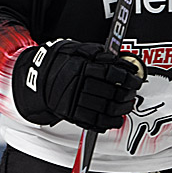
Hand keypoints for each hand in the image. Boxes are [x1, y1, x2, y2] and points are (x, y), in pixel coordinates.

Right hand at [12, 39, 144, 131]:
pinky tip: (116, 119)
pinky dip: (109, 123)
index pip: (111, 73)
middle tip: (133, 92)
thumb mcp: (75, 49)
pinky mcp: (71, 114)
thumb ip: (96, 52)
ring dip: (122, 109)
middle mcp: (78, 84)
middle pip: (111, 92)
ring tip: (128, 105)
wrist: (36, 78)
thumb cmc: (58, 62)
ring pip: (105, 109)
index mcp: (80, 66)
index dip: (127, 77)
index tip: (135, 79)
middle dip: (127, 94)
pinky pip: (94, 122)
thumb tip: (116, 57)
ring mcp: (74, 101)